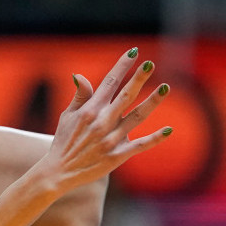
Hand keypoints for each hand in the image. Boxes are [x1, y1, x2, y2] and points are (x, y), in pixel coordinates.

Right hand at [42, 47, 171, 192]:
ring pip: (137, 117)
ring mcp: (111, 139)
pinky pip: (140, 145)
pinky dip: (154, 138)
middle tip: (150, 64)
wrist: (57, 173)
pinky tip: (168, 130)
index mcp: (90, 110)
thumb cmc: (63, 142)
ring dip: (152, 102)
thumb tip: (80, 75)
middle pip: (126, 96)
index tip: (133, 52)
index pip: (109, 83)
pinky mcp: (117, 156)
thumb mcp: (67, 116)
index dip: (122, 66)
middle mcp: (102, 122)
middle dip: (139, 78)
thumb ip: (80, 96)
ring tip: (165, 88)